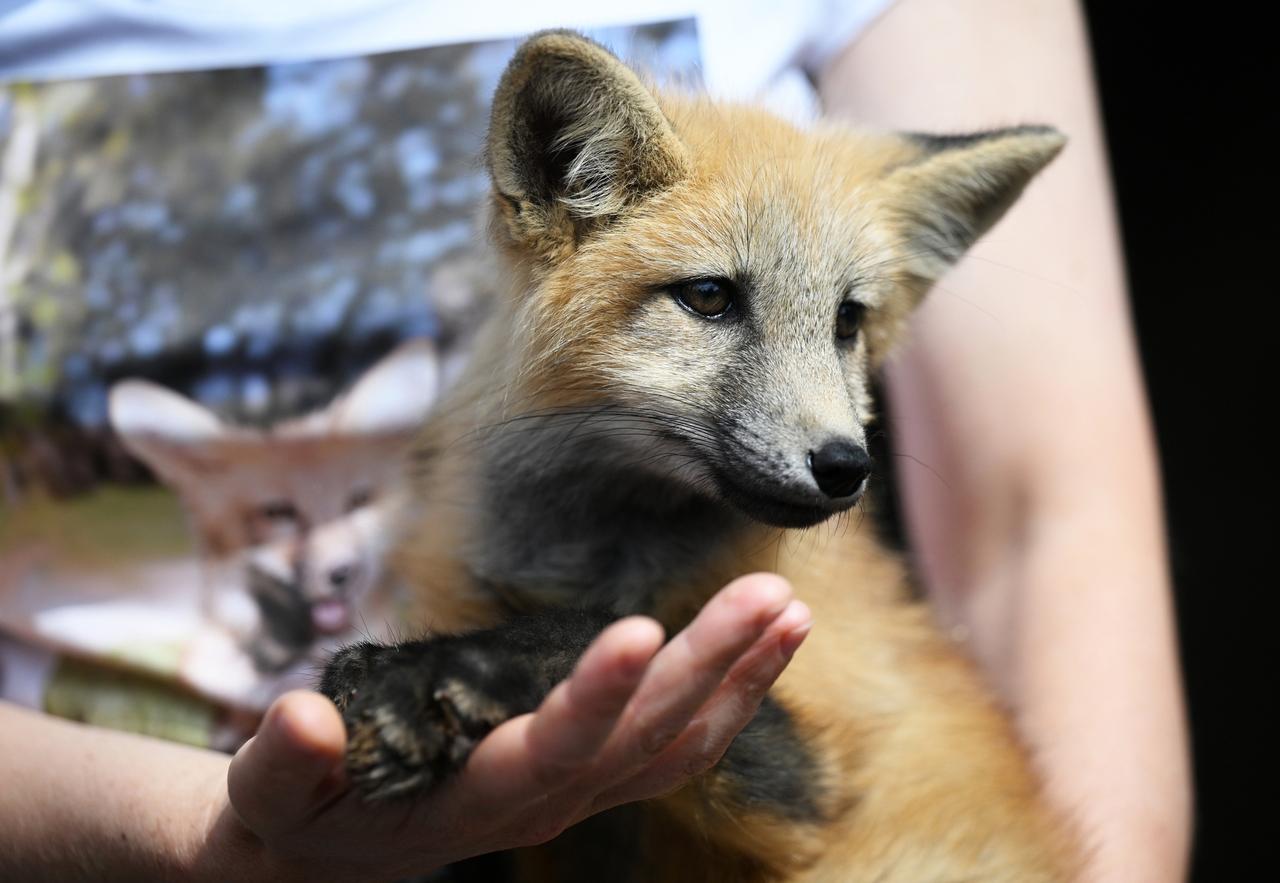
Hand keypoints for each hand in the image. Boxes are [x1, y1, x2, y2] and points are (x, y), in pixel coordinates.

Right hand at [218, 574, 809, 880]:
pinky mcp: (591, 778)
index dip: (595, 698)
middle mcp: (546, 806)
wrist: (332, 857)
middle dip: (709, 667)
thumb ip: (282, 763)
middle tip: (769, 595)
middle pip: (644, 742)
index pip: (552, 752)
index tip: (636, 628)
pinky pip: (676, 751)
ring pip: (679, 750)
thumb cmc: (300, 817)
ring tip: (792, 613)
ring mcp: (579, 796)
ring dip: (740, 680)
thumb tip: (303, 719)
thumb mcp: (270, 797)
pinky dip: (727, 701)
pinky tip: (761, 650)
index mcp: (476, 803)